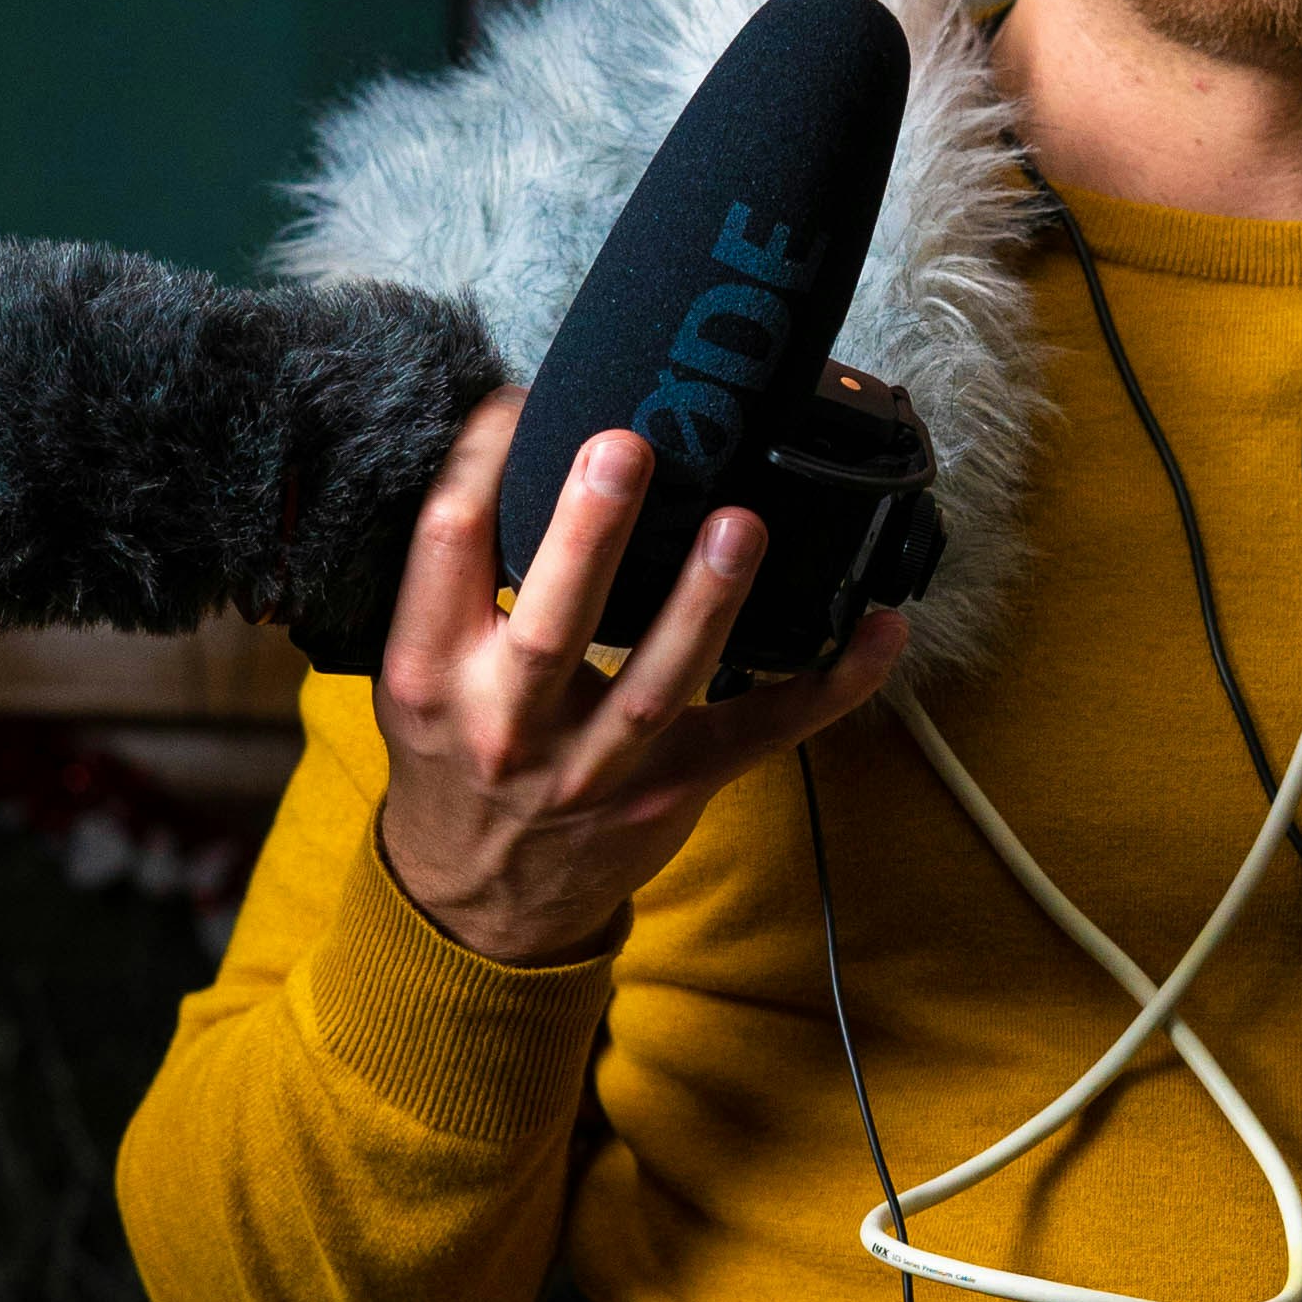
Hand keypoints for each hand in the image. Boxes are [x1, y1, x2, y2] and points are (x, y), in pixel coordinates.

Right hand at [372, 391, 906, 964]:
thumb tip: (527, 440)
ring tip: (742, 526)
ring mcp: (597, 766)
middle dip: (592, 536)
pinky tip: (880, 630)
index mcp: (431, 670)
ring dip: (705, 603)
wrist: (479, 901)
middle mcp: (509, 722)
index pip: (447, 547)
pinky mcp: (675, 788)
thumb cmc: (456, 757)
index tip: (526, 399)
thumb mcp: (421, 669)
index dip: (484, 463)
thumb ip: (459, 580)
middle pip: (553, 623)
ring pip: (659, 682)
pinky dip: (830, 684)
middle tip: (627, 448)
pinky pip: (764, 731)